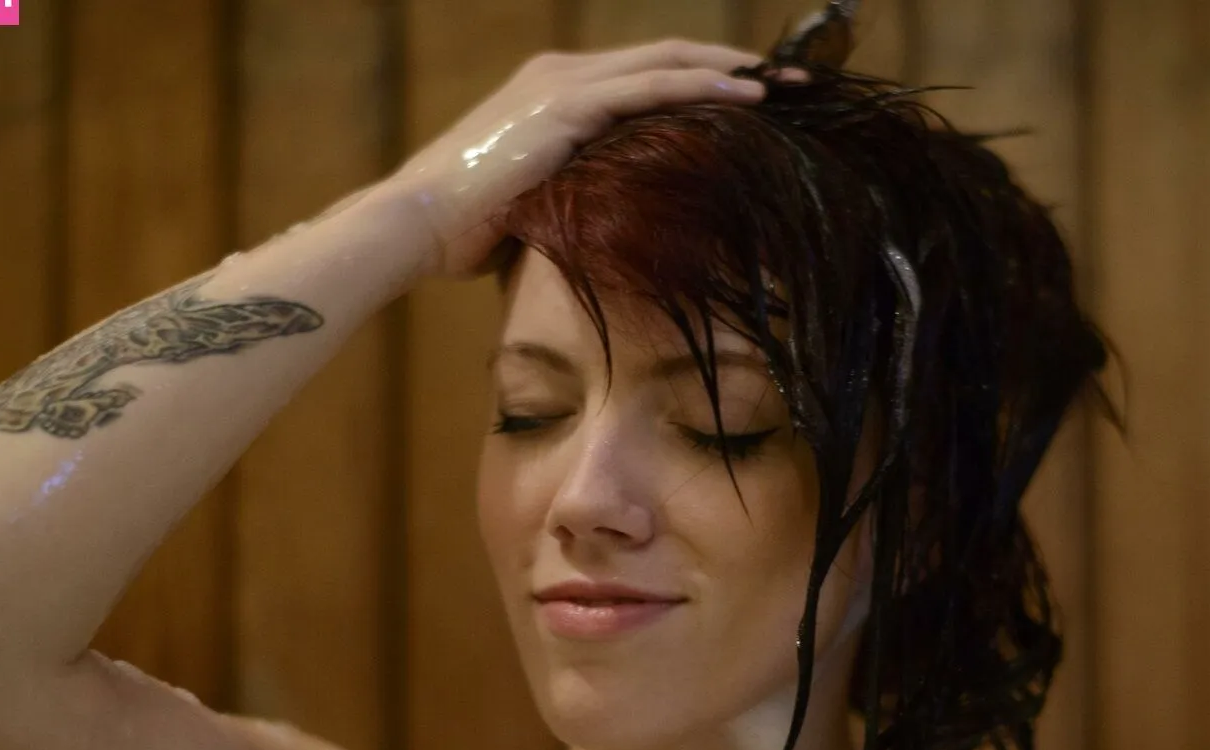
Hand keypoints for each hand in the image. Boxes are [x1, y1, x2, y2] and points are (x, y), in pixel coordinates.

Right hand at [383, 40, 778, 281]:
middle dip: (735, 65)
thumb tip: (613, 230)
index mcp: (554, 90)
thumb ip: (577, 196)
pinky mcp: (566, 107)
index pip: (646, 74)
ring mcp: (564, 85)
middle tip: (795, 82)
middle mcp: (561, 74)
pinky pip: (652, 88)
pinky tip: (751, 97)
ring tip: (791, 86)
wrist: (413, 225)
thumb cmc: (463, 232)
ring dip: (735, 72)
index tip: (758, 96)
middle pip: (668, 56)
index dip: (703, 79)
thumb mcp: (534, 205)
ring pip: (668, 62)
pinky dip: (705, 88)